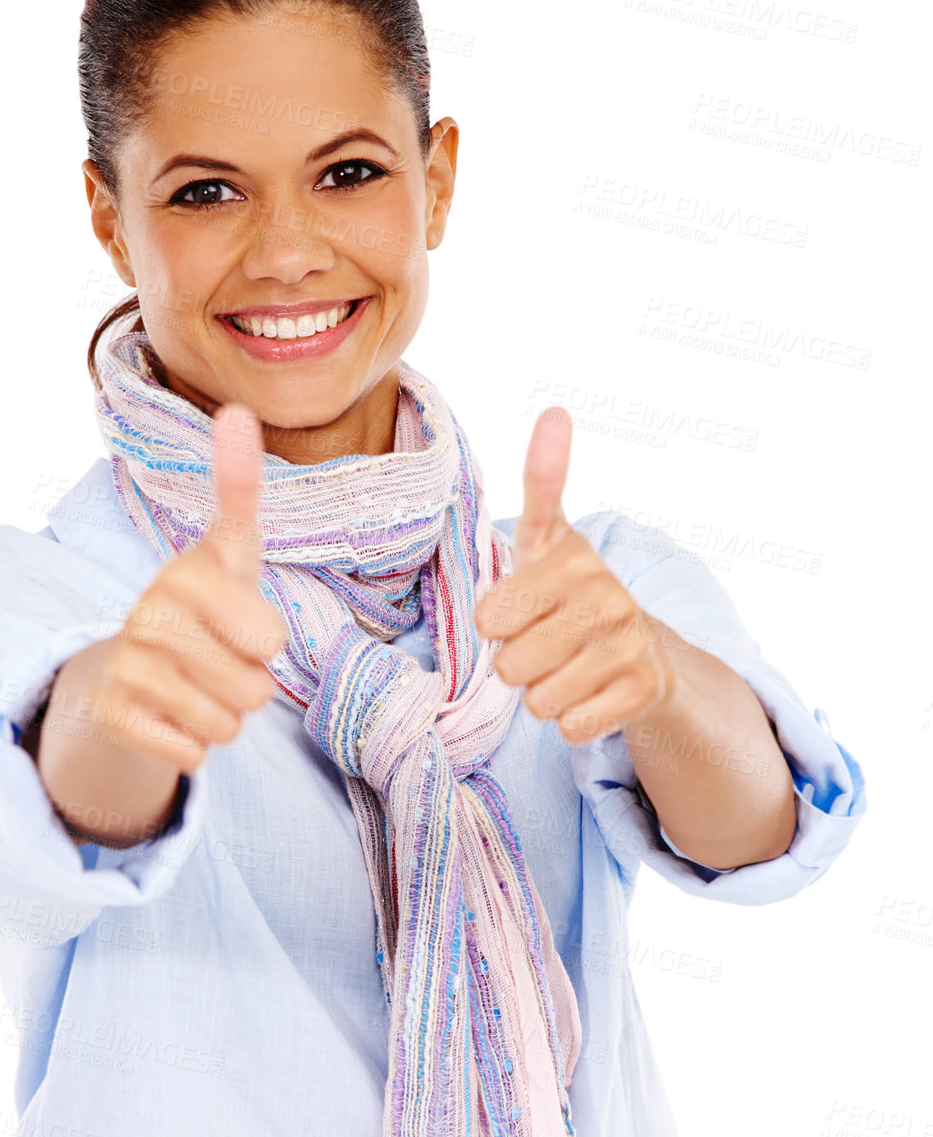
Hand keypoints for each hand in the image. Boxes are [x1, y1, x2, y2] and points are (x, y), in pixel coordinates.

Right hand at [92, 400, 288, 772]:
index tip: (242, 627)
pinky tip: (168, 716)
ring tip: (195, 688)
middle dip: (248, 687)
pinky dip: (191, 747)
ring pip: (227, 725)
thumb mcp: (225, 552)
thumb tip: (237, 410)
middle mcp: (148, 615)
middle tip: (217, 663)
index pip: (266, 637)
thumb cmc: (196, 609)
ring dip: (222, 718)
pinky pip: (193, 754)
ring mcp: (126, 666)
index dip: (264, 643)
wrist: (117, 672)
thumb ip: (238, 488)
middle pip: (254, 689)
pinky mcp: (113, 716)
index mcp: (185, 574)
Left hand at [473, 407, 676, 743]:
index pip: (490, 617)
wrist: (647, 651)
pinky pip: (571, 726)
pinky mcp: (644, 690)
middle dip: (518, 664)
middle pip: (510, 664)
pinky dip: (571, 720)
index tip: (522, 610)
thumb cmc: (573, 593)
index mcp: (572, 560)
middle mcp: (608, 599)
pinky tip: (590, 694)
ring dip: (544, 694)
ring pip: (539, 700)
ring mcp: (629, 646)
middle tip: (546, 645)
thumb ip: (544, 479)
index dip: (496, 625)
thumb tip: (557, 410)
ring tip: (568, 668)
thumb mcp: (550, 538)